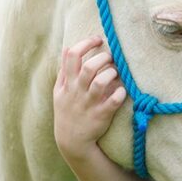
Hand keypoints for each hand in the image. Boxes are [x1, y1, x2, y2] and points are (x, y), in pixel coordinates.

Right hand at [53, 36, 126, 163]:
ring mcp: (89, 103)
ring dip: (111, 73)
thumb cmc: (68, 111)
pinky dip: (120, 93)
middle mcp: (77, 92)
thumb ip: (64, 70)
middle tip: (110, 59)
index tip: (98, 39)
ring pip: (101, 82)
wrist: (71, 141)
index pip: (72, 55)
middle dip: (103, 58)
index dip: (86, 43)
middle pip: (89, 67)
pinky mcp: (101, 115)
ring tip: (115, 73)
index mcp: (67, 83)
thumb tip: (67, 48)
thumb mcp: (59, 92)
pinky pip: (113, 101)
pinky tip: (122, 91)